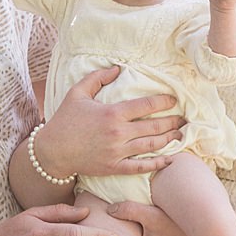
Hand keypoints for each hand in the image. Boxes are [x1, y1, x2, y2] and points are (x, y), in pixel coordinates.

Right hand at [37, 65, 184, 177]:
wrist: (52, 151)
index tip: (173, 100)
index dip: (164, 101)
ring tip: (180, 134)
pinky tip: (169, 159)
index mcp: (112, 113)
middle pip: (154, 126)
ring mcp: (118, 152)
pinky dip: (157, 164)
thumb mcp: (77, 93)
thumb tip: (117, 69)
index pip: (146, 105)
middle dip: (172, 121)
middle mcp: (118, 133)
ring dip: (169, 139)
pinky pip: (141, 167)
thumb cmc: (64, 120)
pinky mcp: (114, 167)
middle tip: (183, 118)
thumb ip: (97, 78)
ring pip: (152, 145)